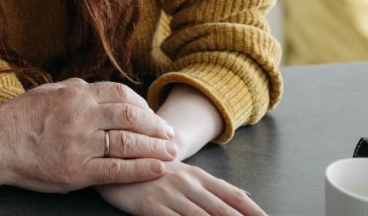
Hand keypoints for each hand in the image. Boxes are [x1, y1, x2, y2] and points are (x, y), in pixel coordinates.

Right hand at [0, 78, 177, 192]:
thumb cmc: (19, 118)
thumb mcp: (47, 92)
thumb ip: (73, 89)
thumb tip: (92, 87)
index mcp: (76, 96)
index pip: (121, 95)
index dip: (142, 105)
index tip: (153, 115)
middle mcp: (81, 116)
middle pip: (130, 117)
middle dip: (155, 125)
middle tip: (170, 135)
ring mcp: (80, 144)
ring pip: (127, 142)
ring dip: (154, 147)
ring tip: (171, 152)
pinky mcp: (77, 171)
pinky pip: (116, 170)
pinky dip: (140, 169)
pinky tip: (157, 168)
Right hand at [96, 161, 265, 215]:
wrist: (115, 158)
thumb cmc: (151, 170)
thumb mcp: (183, 173)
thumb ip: (211, 186)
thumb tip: (245, 196)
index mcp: (198, 176)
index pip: (233, 195)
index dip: (253, 210)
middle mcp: (187, 184)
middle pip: (222, 209)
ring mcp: (169, 195)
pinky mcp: (151, 206)